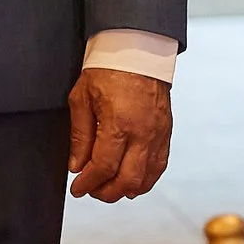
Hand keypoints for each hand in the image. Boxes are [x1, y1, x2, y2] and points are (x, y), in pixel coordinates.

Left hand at [67, 68, 172, 201]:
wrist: (138, 51)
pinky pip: (159, 167)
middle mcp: (142, 133)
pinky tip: (131, 182)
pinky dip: (145, 180)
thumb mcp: (82, 99)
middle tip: (90, 190)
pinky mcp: (166, 133)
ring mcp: (158, 135)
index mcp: (119, 123)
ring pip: (145, 179)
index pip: (103, 167)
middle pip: (127, 180)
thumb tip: (77, 166)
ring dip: (125, 190)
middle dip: (105, 192)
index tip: (77, 187)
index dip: (88, 183)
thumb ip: (79, 136)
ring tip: (108, 187)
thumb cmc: (107, 70)